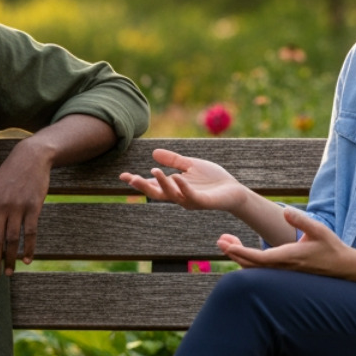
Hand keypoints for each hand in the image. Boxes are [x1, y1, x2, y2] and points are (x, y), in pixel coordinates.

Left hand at [0, 138, 51, 278]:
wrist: (30, 159)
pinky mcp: (34, 207)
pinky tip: (27, 260)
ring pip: (12, 239)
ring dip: (10, 258)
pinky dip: (28, 249)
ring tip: (9, 272)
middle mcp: (0, 206)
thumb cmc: (7, 178)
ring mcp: (17, 207)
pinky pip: (30, 233)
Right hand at [118, 148, 249, 212]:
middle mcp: (179, 196)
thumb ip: (173, 160)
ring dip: (162, 184)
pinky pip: (190, 195)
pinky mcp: (203, 202)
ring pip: (171, 195)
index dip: (138, 181)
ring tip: (153, 171)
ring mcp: (190, 200)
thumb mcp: (190, 165)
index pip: (152, 185)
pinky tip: (177, 177)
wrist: (233, 190)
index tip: (122, 176)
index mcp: (174, 187)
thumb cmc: (212, 179)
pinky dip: (183, 187)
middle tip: (130, 179)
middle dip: (143, 187)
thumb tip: (153, 153)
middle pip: (156, 193)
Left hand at [216, 207, 353, 277]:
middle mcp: (283, 268)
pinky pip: (261, 271)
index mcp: (289, 257)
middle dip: (234, 253)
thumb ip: (301, 220)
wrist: (343, 268)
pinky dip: (248, 263)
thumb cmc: (332, 248)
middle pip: (252, 265)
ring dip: (239, 257)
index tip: (228, 245)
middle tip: (220, 240)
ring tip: (226, 242)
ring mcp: (283, 273)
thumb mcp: (319, 229)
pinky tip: (241, 253)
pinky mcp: (285, 273)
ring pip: (255, 269)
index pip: (260, 258)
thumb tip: (285, 210)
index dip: (242, 253)